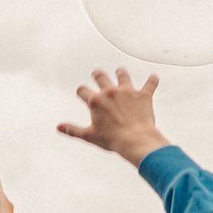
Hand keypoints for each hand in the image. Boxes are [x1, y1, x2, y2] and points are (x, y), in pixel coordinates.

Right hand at [55, 68, 169, 165]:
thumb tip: (59, 127)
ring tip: (120, 72)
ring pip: (123, 75)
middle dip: (98, 75)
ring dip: (121, 73)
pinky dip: (152, 80)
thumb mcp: (89, 136)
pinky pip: (150, 83)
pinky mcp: (143, 95)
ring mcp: (127, 92)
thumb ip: (73, 130)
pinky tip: (153, 78)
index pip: (83, 90)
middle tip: (97, 74)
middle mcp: (110, 92)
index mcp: (95, 101)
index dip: (81, 92)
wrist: (135, 140)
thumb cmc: (113, 140)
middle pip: (101, 76)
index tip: (82, 93)